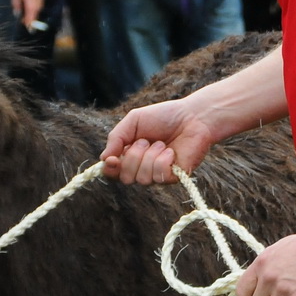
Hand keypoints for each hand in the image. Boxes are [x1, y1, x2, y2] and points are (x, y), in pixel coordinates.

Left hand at [12, 0, 43, 28]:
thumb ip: (16, 5)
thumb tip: (17, 14)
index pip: (30, 11)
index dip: (30, 20)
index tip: (29, 28)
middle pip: (36, 11)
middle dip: (32, 19)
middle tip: (27, 25)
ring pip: (38, 9)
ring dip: (34, 14)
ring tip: (28, 19)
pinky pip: (40, 5)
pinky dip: (36, 10)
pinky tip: (31, 11)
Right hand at [102, 98, 219, 184]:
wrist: (192, 116)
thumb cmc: (164, 116)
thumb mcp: (133, 121)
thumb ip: (116, 138)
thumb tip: (103, 160)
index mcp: (130, 155)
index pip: (112, 172)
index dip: (110, 169)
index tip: (113, 158)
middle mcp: (142, 168)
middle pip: (125, 178)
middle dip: (133, 157)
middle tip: (146, 140)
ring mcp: (158, 175)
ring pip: (142, 178)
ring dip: (150, 156)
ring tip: (161, 143)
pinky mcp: (173, 177)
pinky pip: (158, 177)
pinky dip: (162, 160)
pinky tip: (171, 151)